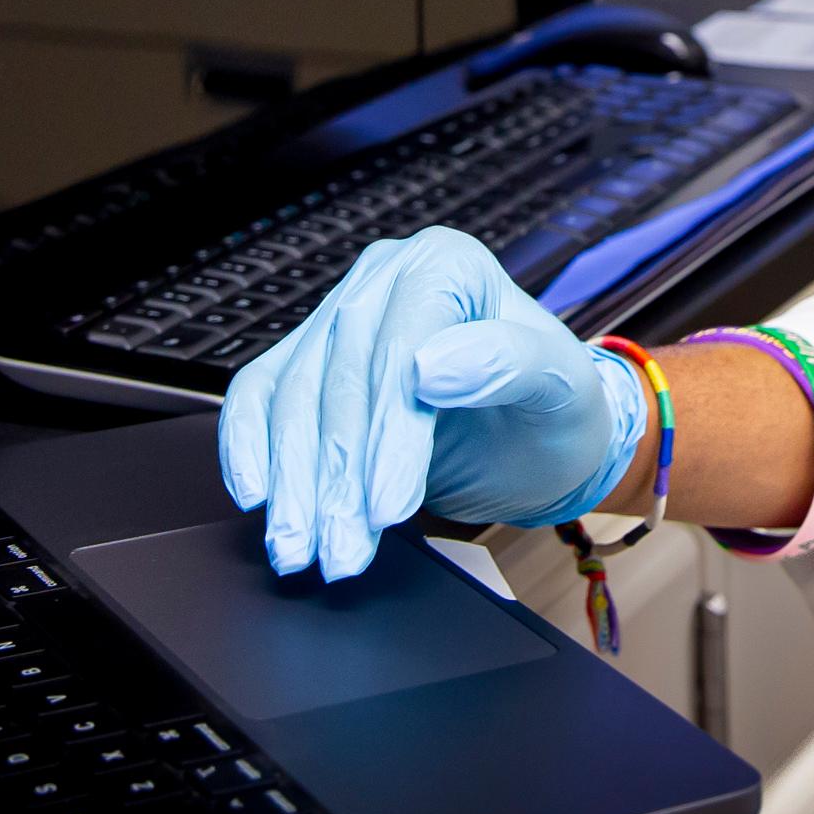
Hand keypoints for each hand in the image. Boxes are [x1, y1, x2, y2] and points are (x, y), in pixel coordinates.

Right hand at [214, 228, 646, 580]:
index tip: (388, 505)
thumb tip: (431, 366)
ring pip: (292, 398)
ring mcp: (340, 317)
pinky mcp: (309, 360)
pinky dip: (251, 449)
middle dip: (336, 477)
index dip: (388, 432)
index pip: (401, 348)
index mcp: (448, 263)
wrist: (538, 436)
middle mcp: (385, 279)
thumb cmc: (555, 407)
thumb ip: (506, 363)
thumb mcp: (562, 387)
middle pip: (341, 379)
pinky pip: (260, 397)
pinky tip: (258, 498)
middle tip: (341, 551)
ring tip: (303, 550)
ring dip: (294, 483)